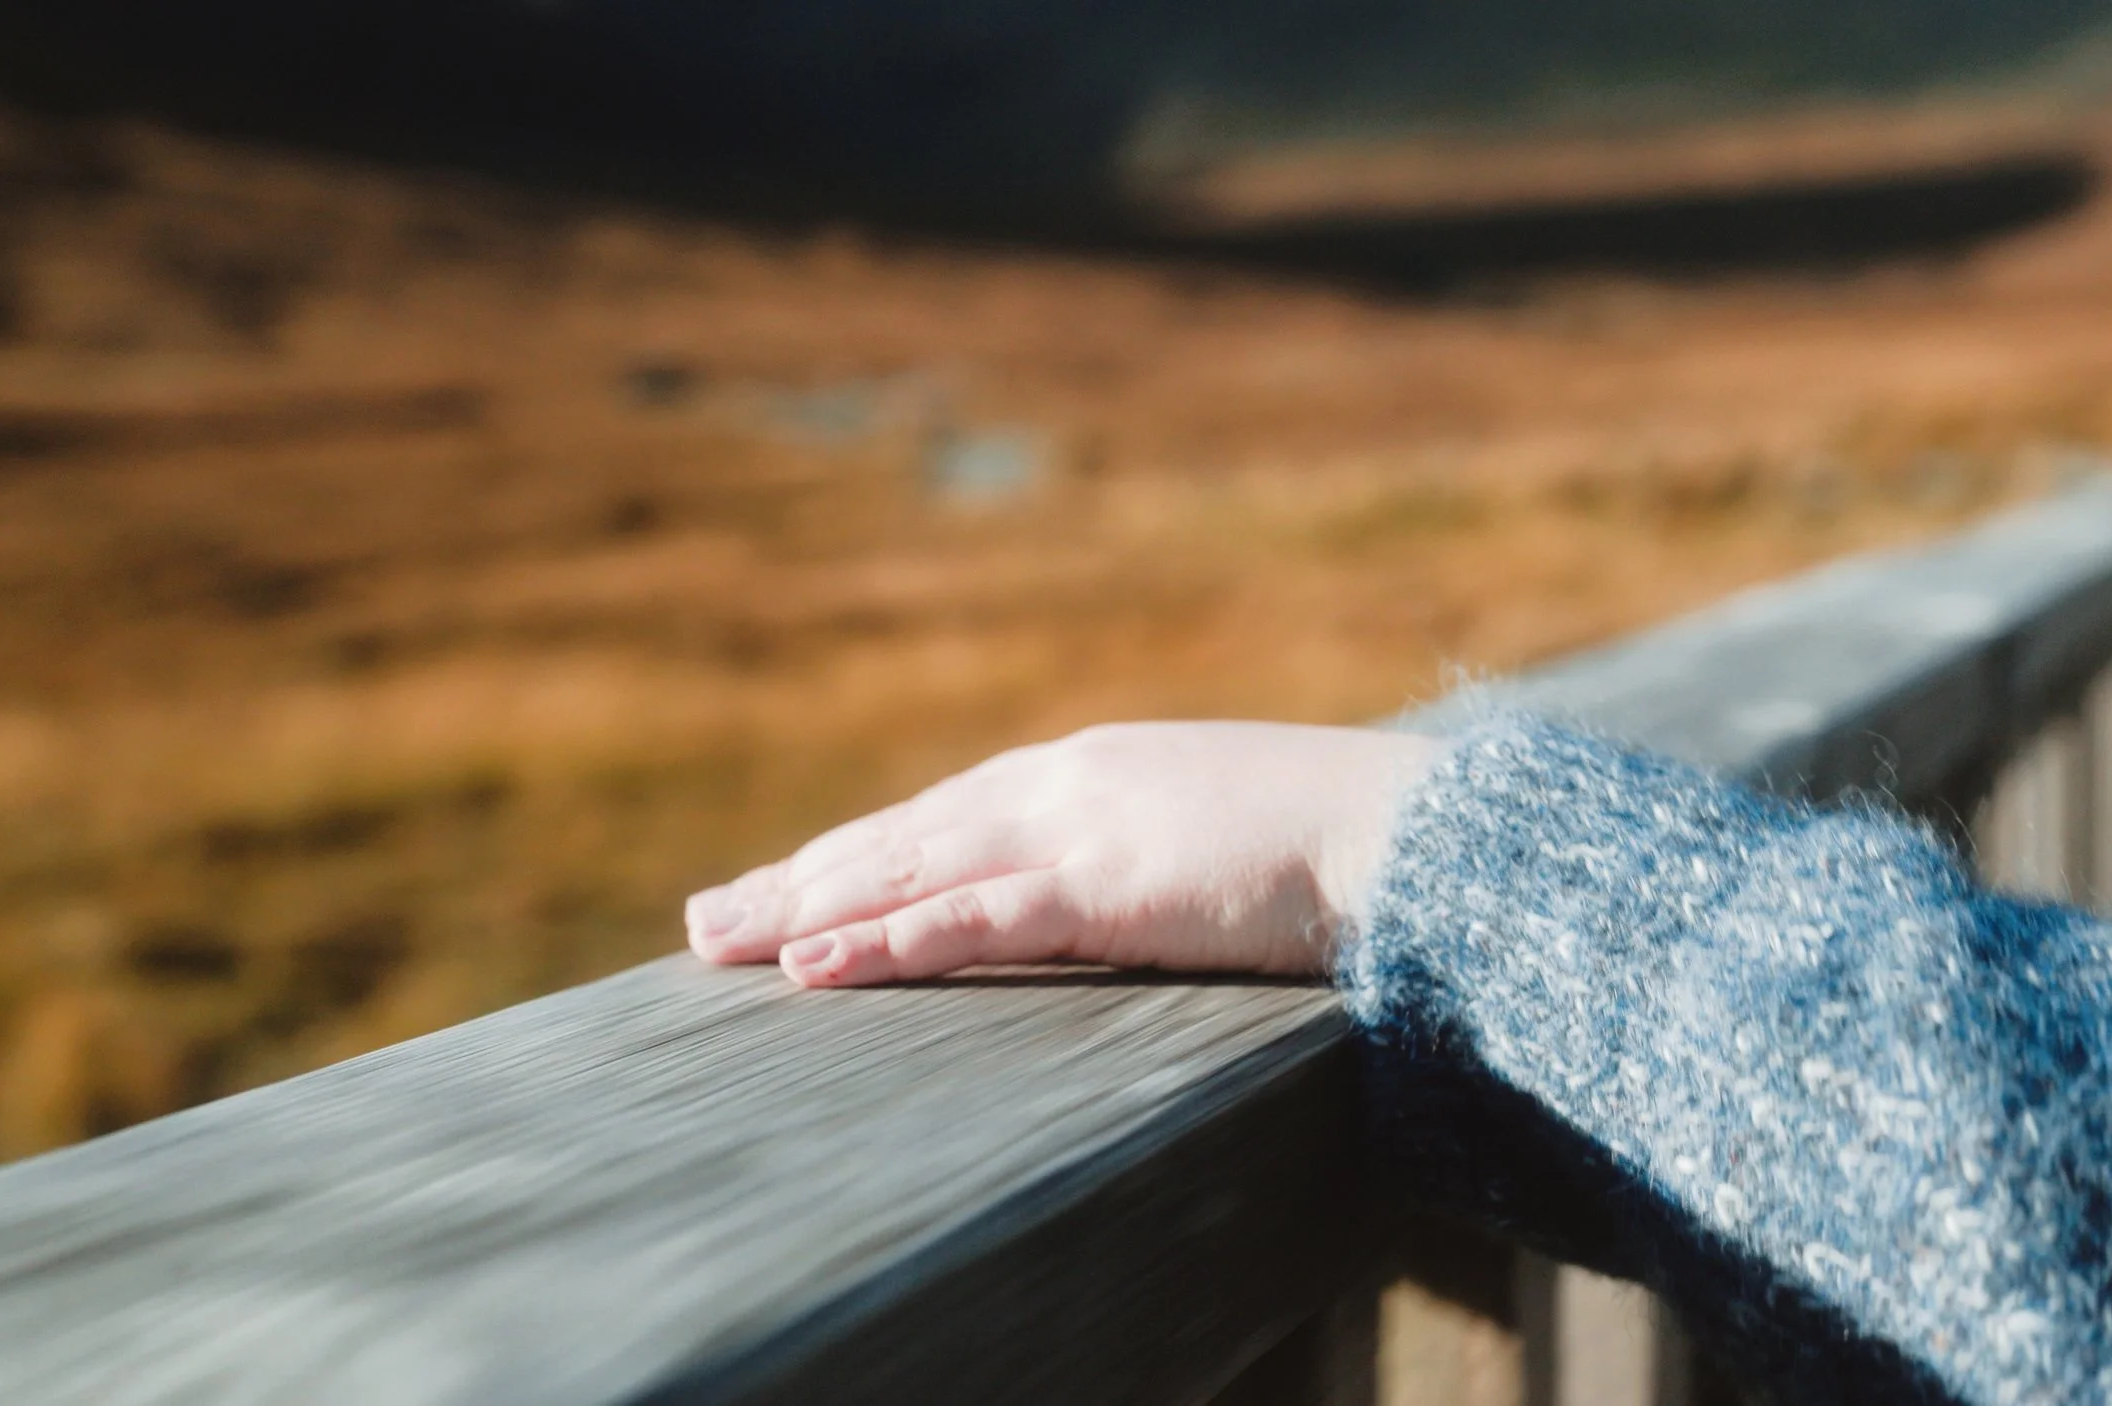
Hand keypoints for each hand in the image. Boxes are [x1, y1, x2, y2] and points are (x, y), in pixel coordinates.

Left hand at [685, 722, 1439, 986]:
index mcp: (1088, 771)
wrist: (1406, 827)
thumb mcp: (1212, 831)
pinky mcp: (1107, 884)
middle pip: (900, 835)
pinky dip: (887, 942)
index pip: (942, 816)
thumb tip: (1118, 885)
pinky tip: (817, 968)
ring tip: (720, 944)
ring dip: (809, 910)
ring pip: (911, 870)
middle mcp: (1063, 783)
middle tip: (706, 922)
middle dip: (799, 881)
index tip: (787, 886)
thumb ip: (1146, 848)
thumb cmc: (1328, 837)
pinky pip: (974, 918)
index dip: (856, 854)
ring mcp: (1082, 827)